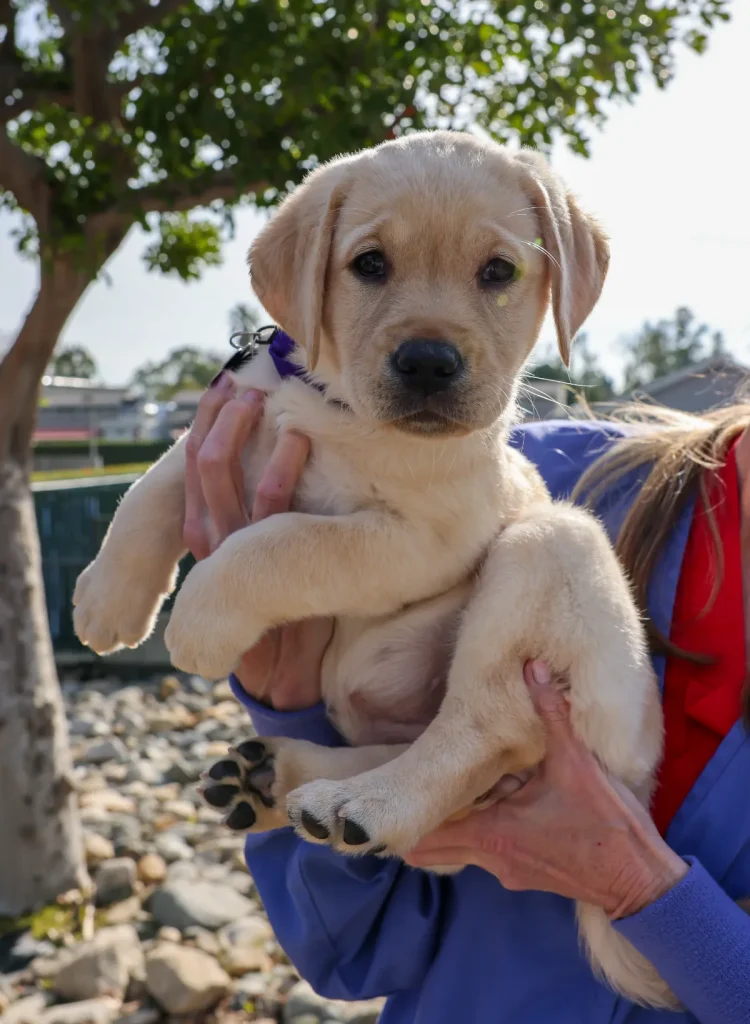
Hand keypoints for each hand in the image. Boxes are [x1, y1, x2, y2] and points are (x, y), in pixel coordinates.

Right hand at [183, 372, 333, 708]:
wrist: (280, 667)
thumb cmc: (275, 602)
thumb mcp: (255, 556)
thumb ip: (251, 519)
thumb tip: (260, 466)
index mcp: (206, 532)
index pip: (196, 469)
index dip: (207, 424)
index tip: (223, 388)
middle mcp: (211, 538)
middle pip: (203, 466)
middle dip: (220, 419)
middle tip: (243, 382)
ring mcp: (234, 550)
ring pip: (225, 478)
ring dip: (241, 432)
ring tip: (261, 396)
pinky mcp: (264, 561)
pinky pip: (270, 506)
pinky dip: (281, 468)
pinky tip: (298, 437)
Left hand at [405, 661, 687, 918]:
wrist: (641, 881)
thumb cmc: (607, 826)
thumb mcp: (577, 762)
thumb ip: (552, 711)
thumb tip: (532, 666)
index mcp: (493, 833)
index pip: (429, 832)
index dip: (408, 813)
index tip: (389, 791)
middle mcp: (493, 858)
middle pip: (436, 846)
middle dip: (423, 819)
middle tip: (406, 785)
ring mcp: (510, 871)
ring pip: (463, 848)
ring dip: (455, 822)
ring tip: (446, 787)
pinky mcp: (528, 875)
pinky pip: (489, 852)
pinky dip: (481, 831)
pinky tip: (494, 803)